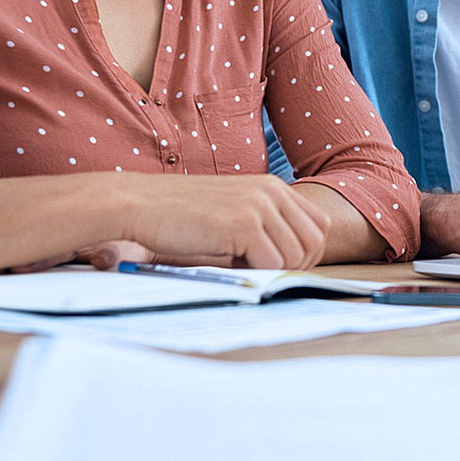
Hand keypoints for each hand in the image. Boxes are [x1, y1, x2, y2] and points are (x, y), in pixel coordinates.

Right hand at [112, 173, 333, 269]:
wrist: (139, 204)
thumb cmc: (181, 215)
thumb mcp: (231, 212)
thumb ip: (264, 227)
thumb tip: (294, 261)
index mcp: (271, 187)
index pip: (320, 224)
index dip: (308, 251)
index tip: (284, 265)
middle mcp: (271, 192)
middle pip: (315, 242)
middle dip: (297, 265)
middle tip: (265, 271)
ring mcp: (259, 207)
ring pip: (295, 255)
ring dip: (272, 269)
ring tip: (240, 263)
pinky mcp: (243, 224)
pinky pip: (273, 263)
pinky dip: (257, 273)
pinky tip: (230, 264)